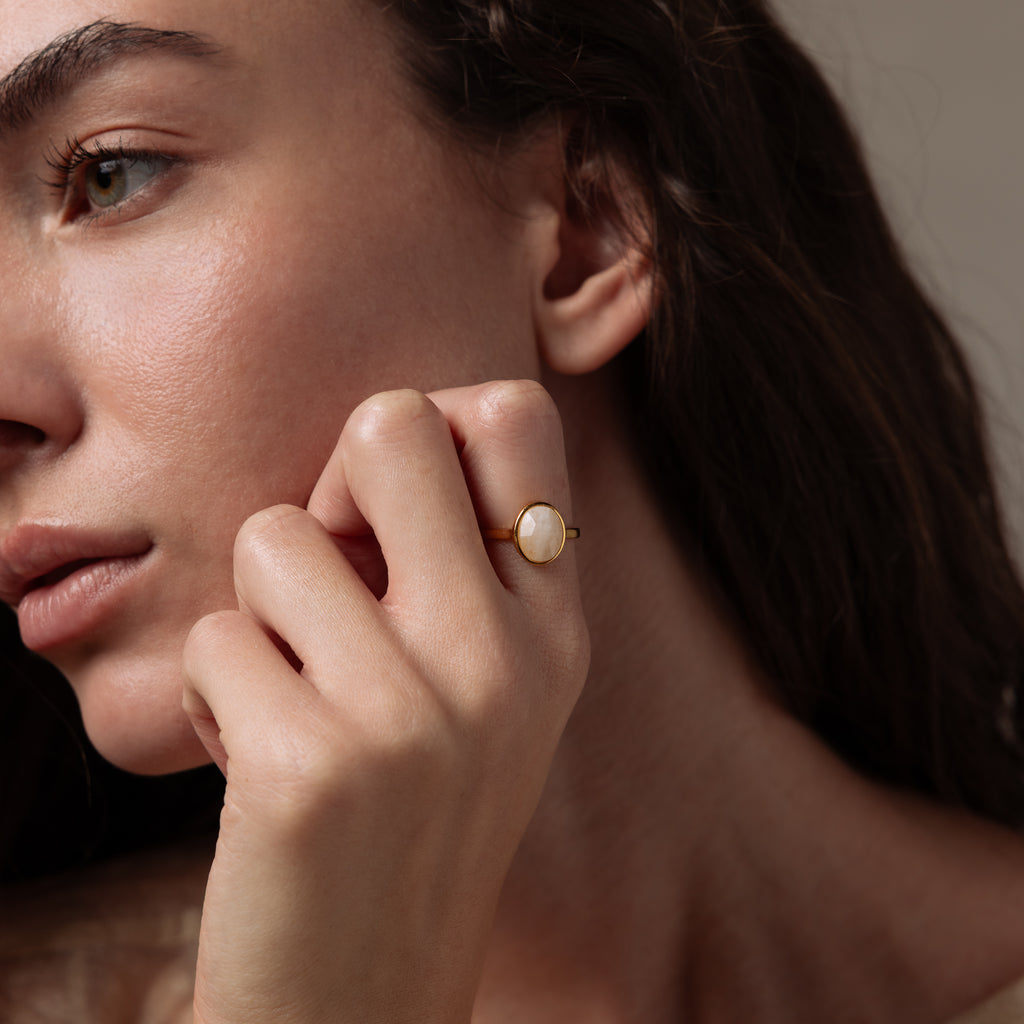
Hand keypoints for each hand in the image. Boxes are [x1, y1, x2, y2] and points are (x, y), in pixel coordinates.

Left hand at [182, 381, 589, 1023]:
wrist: (365, 996)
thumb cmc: (407, 815)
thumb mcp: (486, 688)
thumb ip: (466, 563)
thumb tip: (383, 437)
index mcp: (554, 628)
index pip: (515, 415)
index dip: (434, 426)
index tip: (396, 512)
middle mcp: (503, 658)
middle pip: (392, 424)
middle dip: (334, 481)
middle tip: (333, 569)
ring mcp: (412, 712)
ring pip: (273, 536)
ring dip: (259, 612)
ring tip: (294, 691)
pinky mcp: (309, 768)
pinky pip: (213, 638)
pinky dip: (210, 693)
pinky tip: (254, 757)